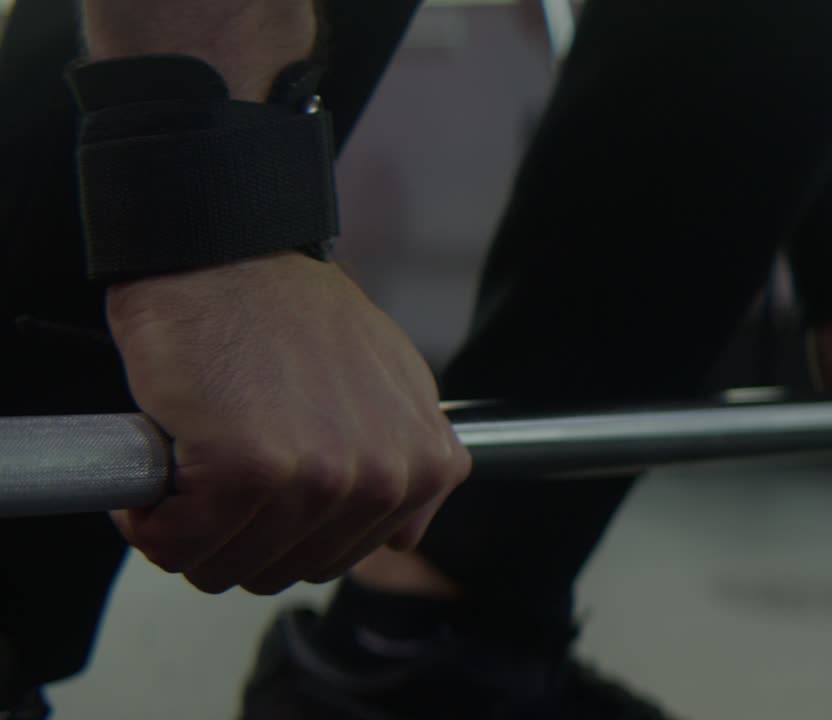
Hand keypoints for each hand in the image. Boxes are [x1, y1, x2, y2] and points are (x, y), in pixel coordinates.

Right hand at [106, 253, 470, 594]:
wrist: (232, 250)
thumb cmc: (295, 313)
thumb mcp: (393, 383)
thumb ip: (406, 460)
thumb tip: (406, 536)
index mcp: (424, 466)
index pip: (343, 558)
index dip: (286, 532)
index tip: (258, 493)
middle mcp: (385, 479)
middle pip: (289, 569)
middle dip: (238, 536)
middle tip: (215, 475)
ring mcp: (321, 478)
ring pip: (231, 567)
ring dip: (190, 531)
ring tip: (188, 464)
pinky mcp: (248, 470)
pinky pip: (181, 545)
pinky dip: (150, 523)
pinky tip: (158, 470)